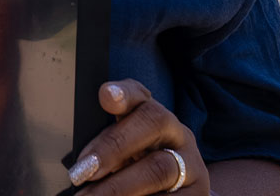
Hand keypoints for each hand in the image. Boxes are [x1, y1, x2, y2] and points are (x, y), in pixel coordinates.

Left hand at [68, 79, 208, 194]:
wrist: (181, 193)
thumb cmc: (141, 165)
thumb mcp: (126, 148)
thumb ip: (108, 143)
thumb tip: (81, 162)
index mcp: (154, 113)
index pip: (139, 94)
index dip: (124, 93)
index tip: (106, 96)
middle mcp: (177, 133)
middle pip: (151, 124)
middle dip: (113, 146)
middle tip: (82, 170)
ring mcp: (192, 164)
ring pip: (158, 168)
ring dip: (119, 186)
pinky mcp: (199, 194)